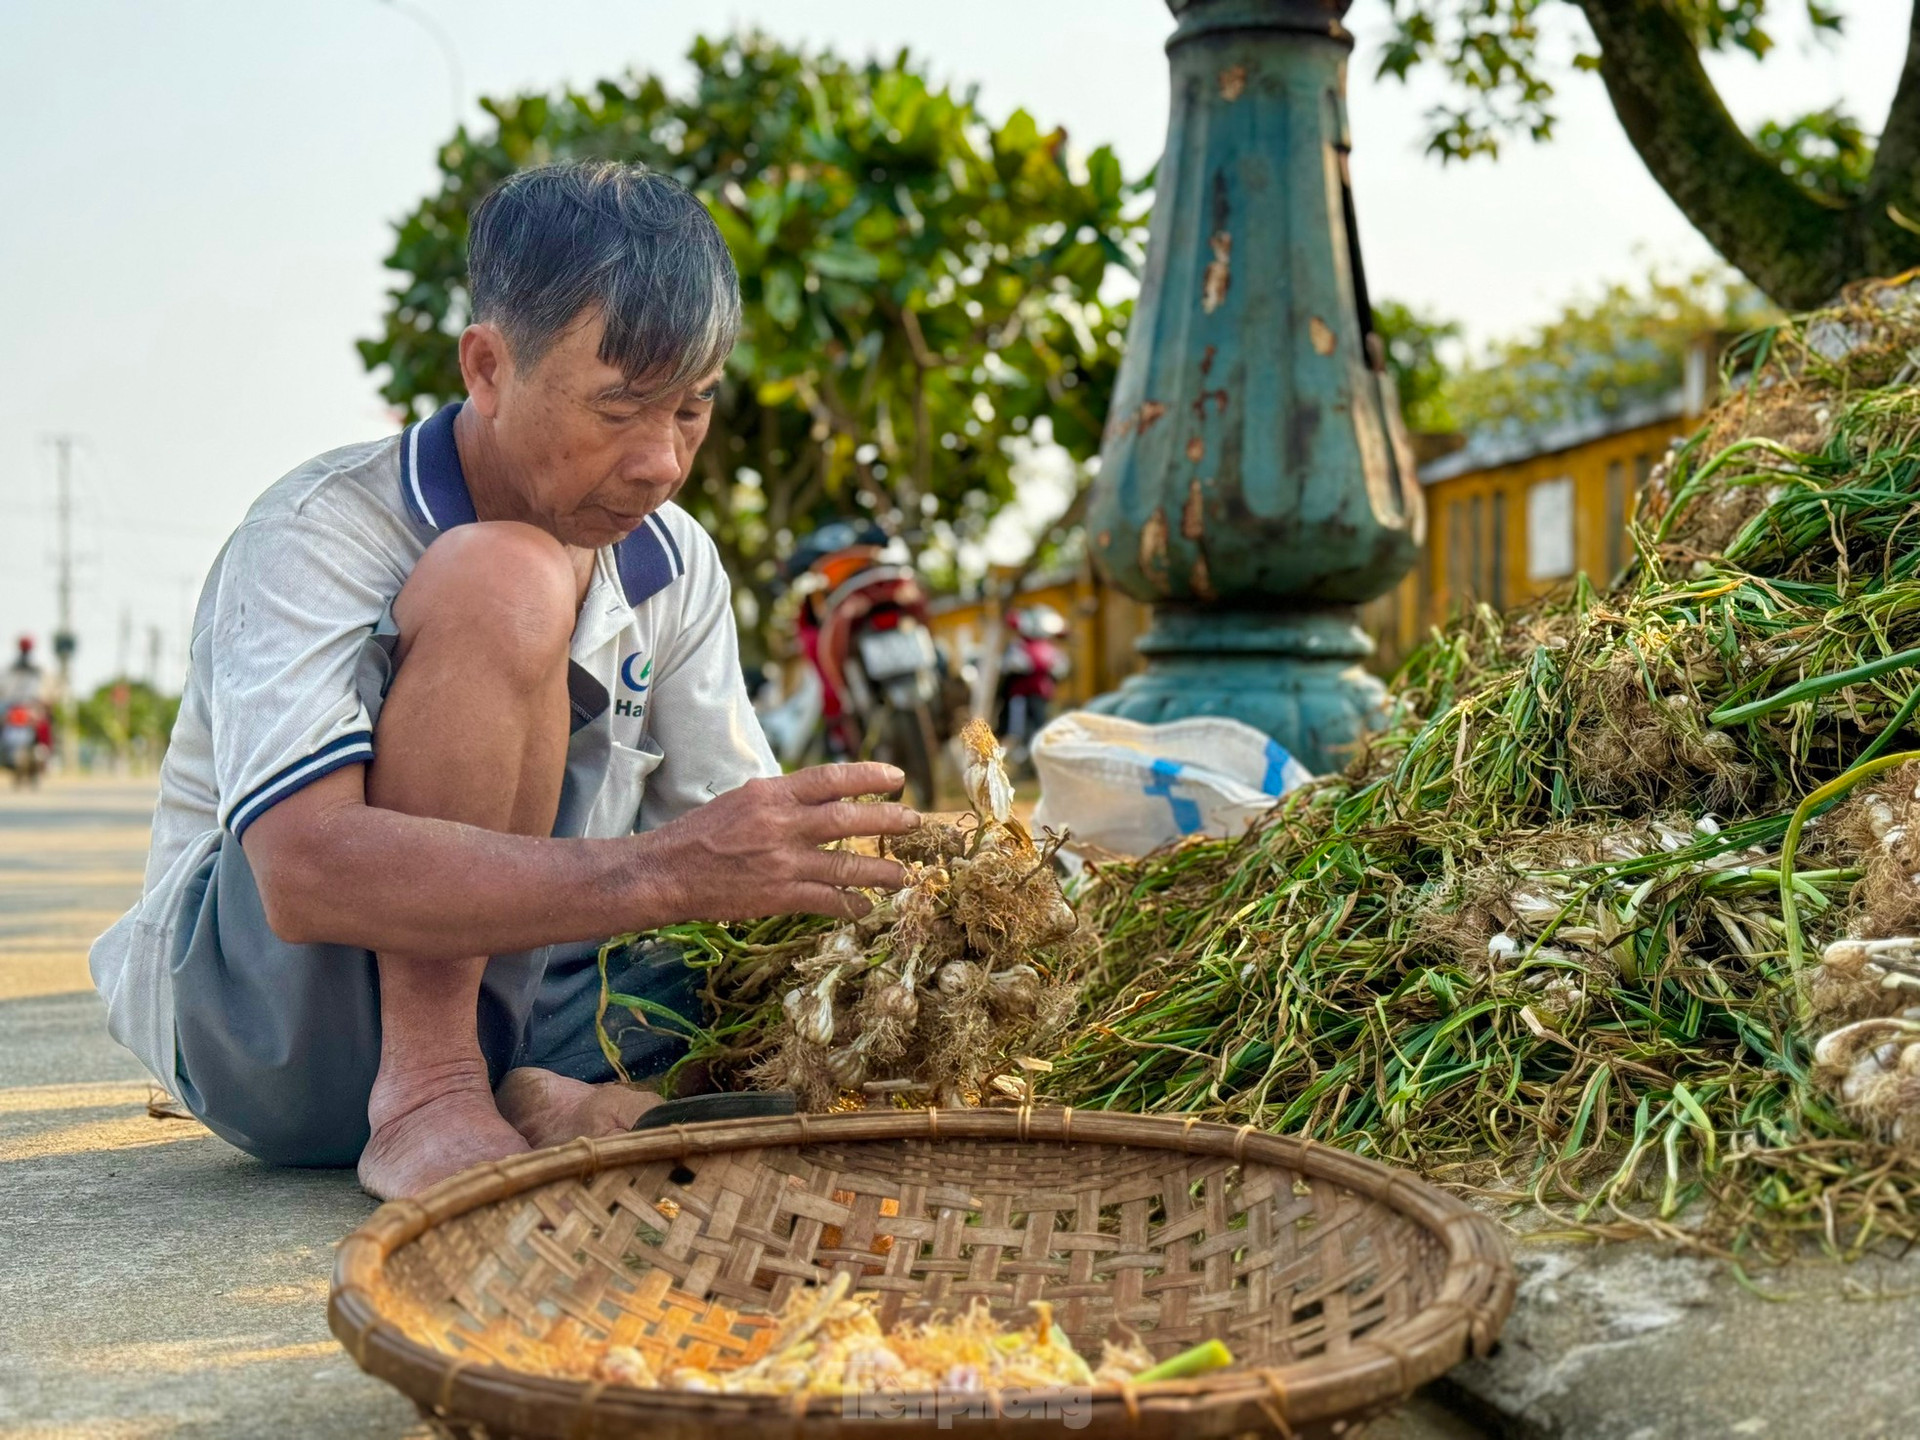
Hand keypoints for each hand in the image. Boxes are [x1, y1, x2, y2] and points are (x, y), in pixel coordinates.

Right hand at [630, 762, 918, 922]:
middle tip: (914, 822)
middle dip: (886, 820)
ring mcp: (782, 861)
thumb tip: (821, 797)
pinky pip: (826, 901)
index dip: (868, 776)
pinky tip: (866, 909)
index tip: (896, 777)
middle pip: (847, 818)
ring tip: (904, 876)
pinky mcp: (778, 895)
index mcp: (771, 793)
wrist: (666, 872)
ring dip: (880, 871)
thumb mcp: (741, 798)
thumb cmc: (701, 833)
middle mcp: (781, 824)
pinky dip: (850, 906)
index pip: (830, 778)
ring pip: (845, 866)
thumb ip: (782, 798)